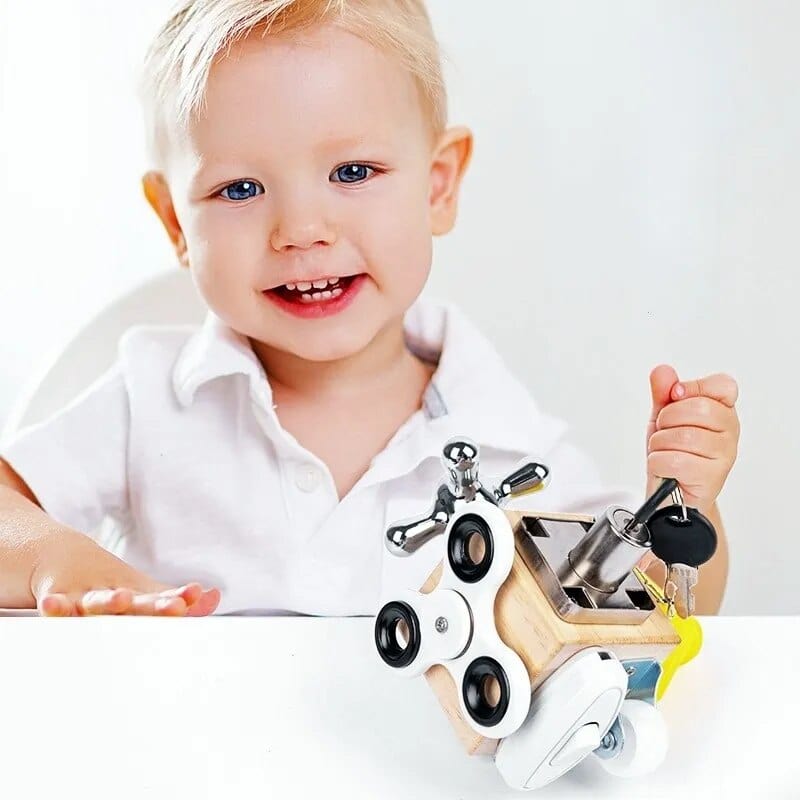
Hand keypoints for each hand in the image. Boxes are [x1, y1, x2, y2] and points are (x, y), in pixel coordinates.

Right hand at [31, 529, 220, 616]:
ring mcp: (87, 595)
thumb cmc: (111, 585)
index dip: (179, 599)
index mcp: (139, 596)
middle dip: (156, 607)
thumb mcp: (142, 593)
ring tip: (121, 598)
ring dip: (110, 601)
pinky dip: (55, 605)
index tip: (194, 596)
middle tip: (176, 607)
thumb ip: (174, 601)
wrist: (63, 556)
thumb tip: (214, 598)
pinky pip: (57, 604)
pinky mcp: (59, 596)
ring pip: (98, 602)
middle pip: (138, 602)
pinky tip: (52, 603)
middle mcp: (116, 594)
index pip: (162, 599)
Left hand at [646, 364, 739, 513]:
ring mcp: (725, 455)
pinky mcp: (712, 478)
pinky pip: (674, 460)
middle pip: (698, 408)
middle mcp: (730, 431)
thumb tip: (662, 371)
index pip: (723, 386)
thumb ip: (663, 393)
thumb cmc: (672, 452)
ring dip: (660, 444)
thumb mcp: (663, 418)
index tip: (674, 397)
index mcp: (723, 410)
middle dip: (667, 419)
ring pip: (682, 436)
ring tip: (665, 452)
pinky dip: (659, 463)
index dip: (693, 387)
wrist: (669, 493)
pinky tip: (666, 468)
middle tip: (665, 431)